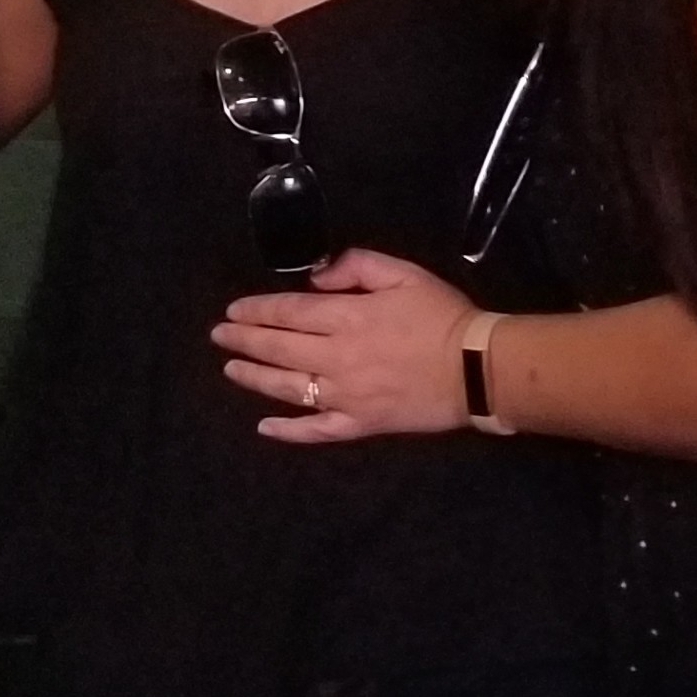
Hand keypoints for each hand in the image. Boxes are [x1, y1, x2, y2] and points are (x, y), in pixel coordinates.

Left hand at [212, 249, 476, 442]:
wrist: (477, 368)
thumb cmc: (441, 316)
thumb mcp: (402, 273)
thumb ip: (356, 266)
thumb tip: (316, 278)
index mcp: (347, 317)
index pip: (288, 313)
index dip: (257, 310)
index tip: (234, 310)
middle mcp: (338, 357)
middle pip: (280, 348)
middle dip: (245, 340)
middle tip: (219, 336)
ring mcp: (347, 395)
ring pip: (290, 388)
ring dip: (255, 378)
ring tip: (231, 370)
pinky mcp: (361, 424)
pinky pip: (318, 431)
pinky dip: (289, 431)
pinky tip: (265, 427)